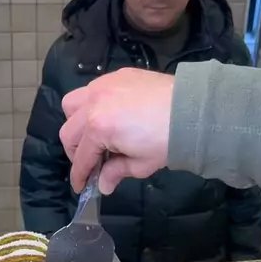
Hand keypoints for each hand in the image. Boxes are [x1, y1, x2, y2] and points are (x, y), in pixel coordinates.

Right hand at [60, 68, 174, 194]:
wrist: (192, 110)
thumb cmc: (166, 140)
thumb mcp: (140, 164)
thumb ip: (115, 172)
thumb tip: (103, 185)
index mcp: (98, 128)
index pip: (81, 157)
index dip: (80, 175)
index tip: (81, 186)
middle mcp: (93, 104)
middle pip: (68, 131)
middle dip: (75, 151)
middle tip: (90, 162)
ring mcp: (103, 86)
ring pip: (72, 104)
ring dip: (76, 122)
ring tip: (93, 134)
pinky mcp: (116, 75)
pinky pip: (91, 89)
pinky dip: (91, 104)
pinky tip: (108, 115)